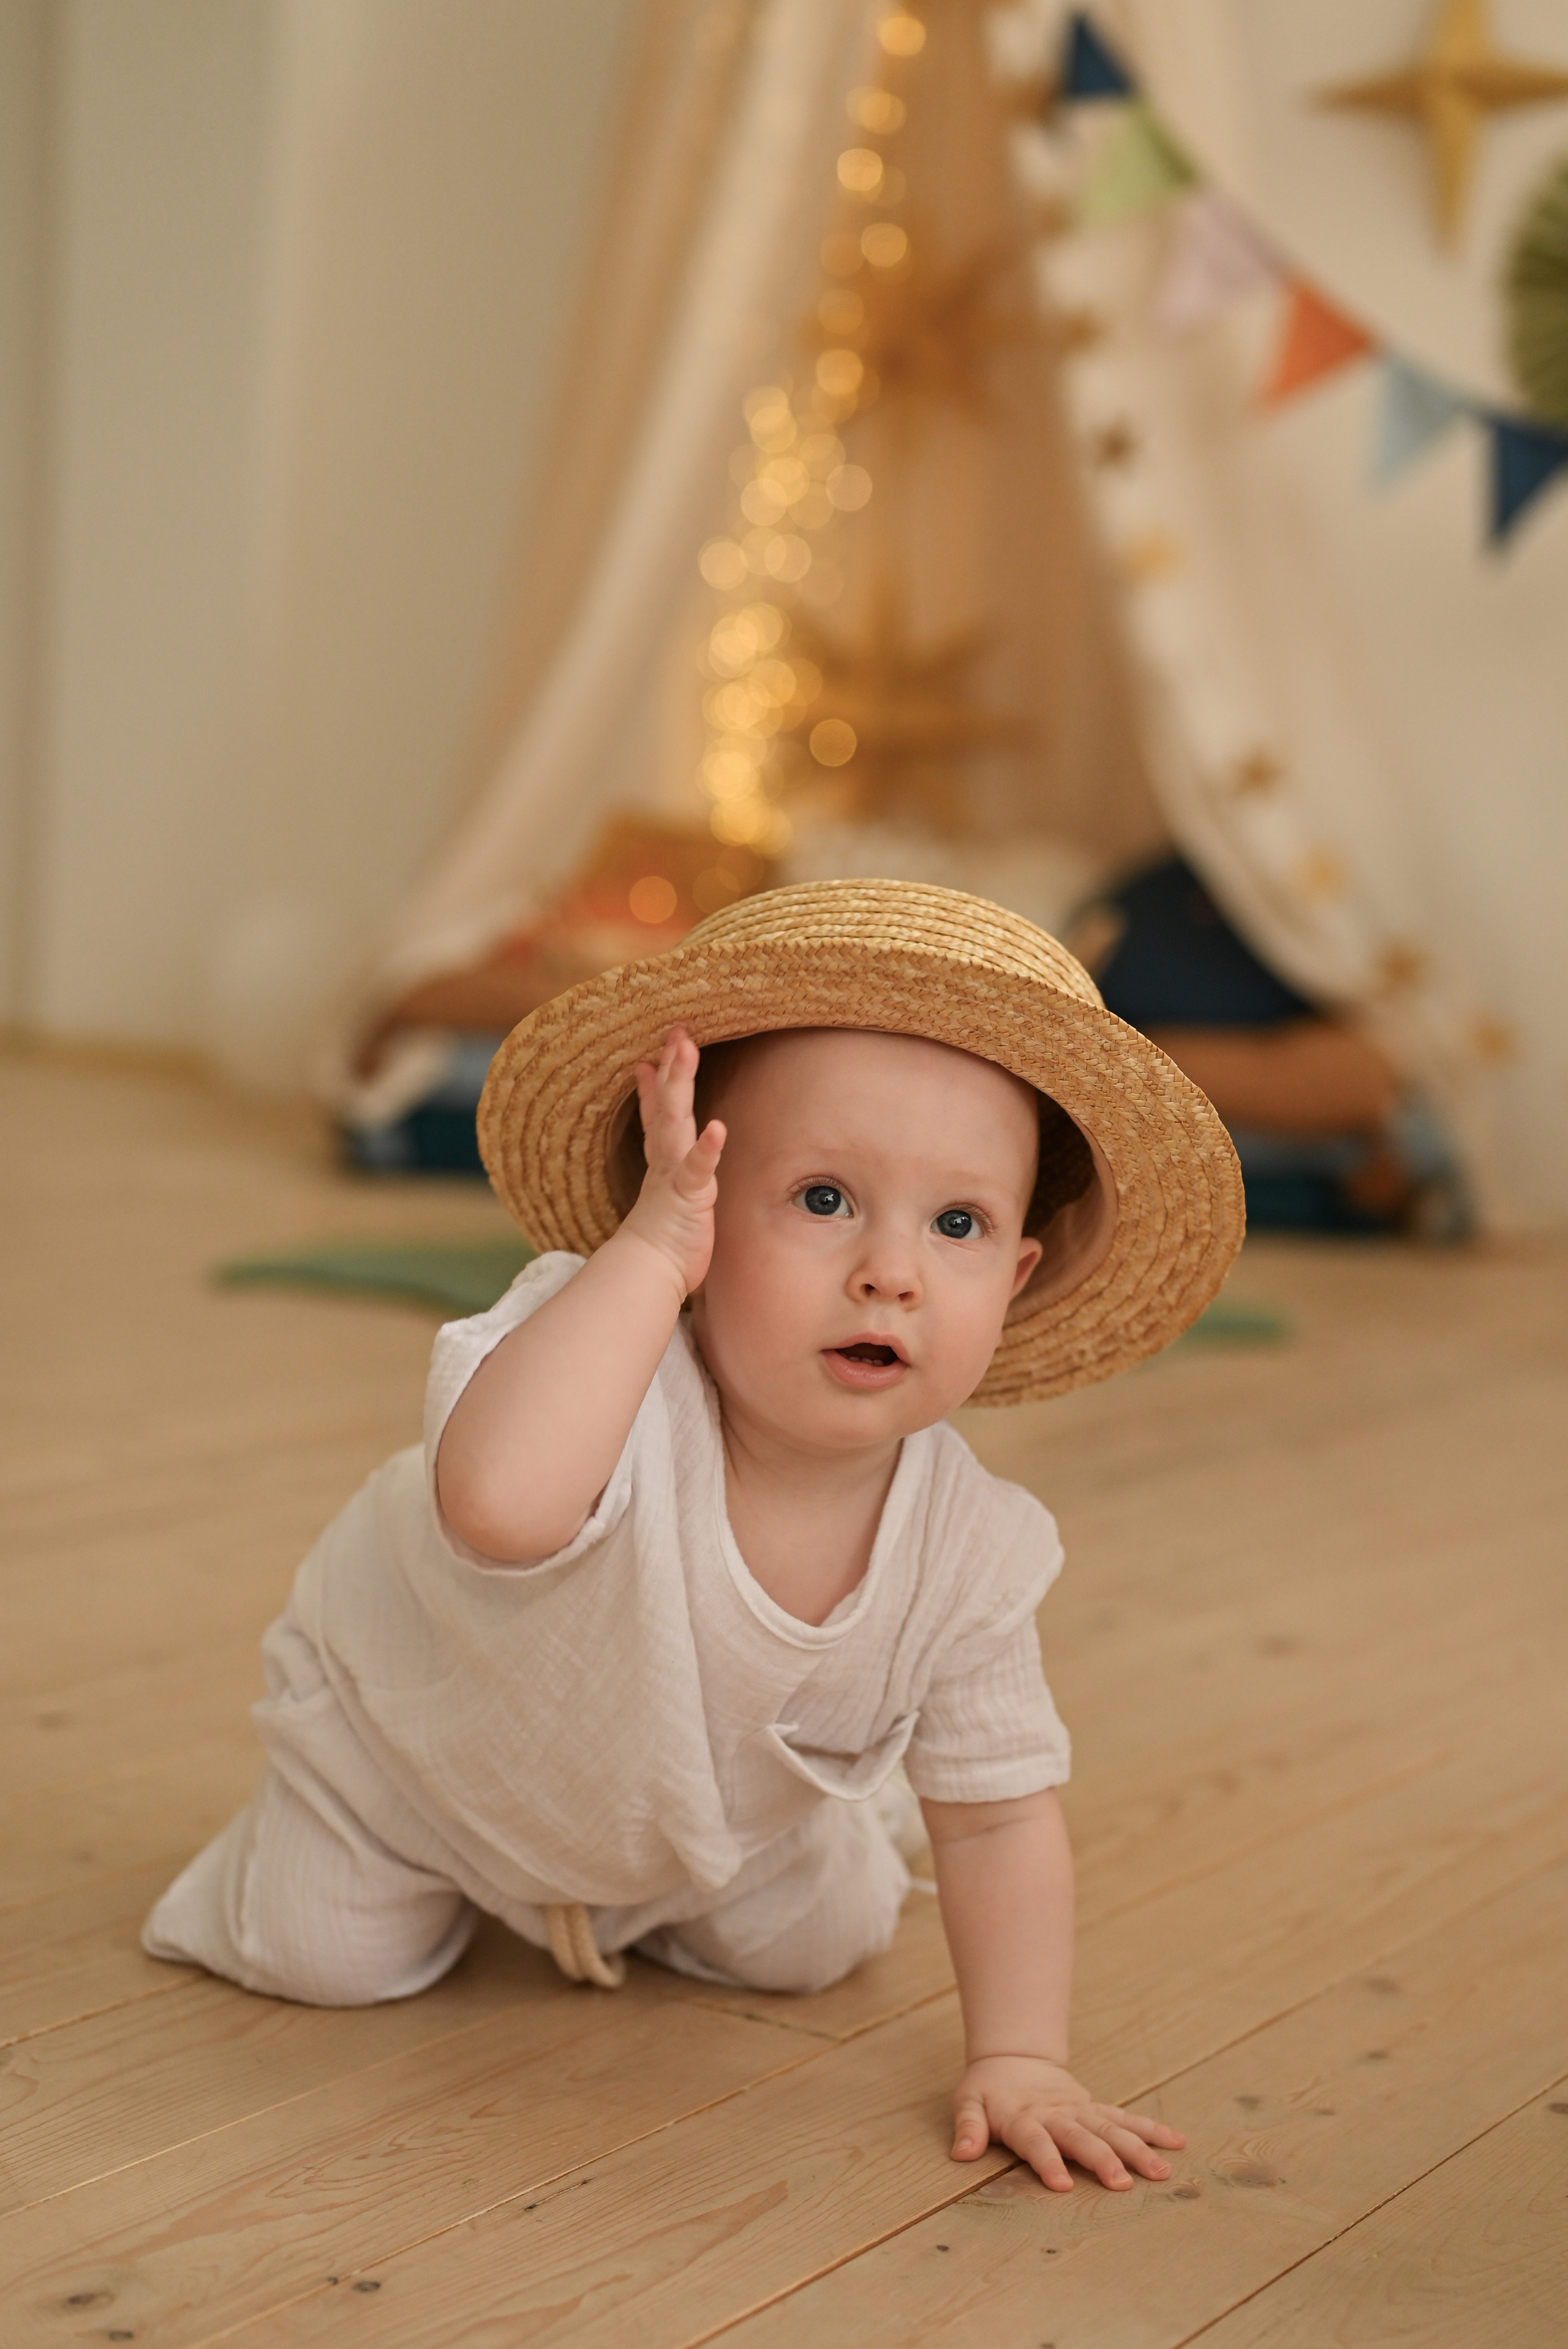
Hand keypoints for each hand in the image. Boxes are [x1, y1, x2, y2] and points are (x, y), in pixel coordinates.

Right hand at [620, 1027, 725, 1297]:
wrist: (650, 1271)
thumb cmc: (665, 1239)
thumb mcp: (670, 1198)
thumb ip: (672, 1170)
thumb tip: (676, 1149)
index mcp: (664, 1160)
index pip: (659, 1112)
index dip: (658, 1081)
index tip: (654, 1053)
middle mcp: (667, 1159)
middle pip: (669, 1104)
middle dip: (673, 1066)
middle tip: (677, 1032)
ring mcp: (675, 1174)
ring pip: (676, 1121)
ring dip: (679, 1086)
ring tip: (684, 1053)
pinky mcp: (689, 1195)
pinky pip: (697, 1168)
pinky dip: (706, 1148)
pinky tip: (717, 1128)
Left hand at [951, 2055, 1183, 2192]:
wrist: (1014, 2058)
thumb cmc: (988, 2090)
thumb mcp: (968, 2103)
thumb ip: (968, 2126)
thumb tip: (960, 2153)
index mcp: (1024, 2117)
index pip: (1035, 2141)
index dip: (1046, 2161)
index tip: (1060, 2184)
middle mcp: (1057, 2114)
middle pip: (1081, 2137)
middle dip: (1101, 2160)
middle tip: (1121, 2184)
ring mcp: (1081, 2110)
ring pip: (1111, 2129)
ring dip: (1136, 2150)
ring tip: (1160, 2173)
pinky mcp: (1096, 2108)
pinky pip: (1126, 2119)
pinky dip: (1151, 2129)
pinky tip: (1176, 2142)